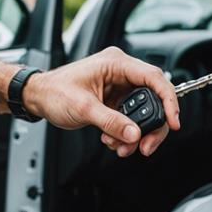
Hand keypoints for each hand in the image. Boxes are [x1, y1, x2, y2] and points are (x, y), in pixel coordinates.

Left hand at [23, 47, 179, 156]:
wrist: (38, 97)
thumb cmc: (54, 92)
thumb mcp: (84, 108)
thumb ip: (111, 121)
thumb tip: (135, 134)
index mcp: (116, 63)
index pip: (154, 78)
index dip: (169, 100)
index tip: (173, 121)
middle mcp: (121, 73)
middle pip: (153, 99)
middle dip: (150, 126)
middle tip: (145, 146)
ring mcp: (119, 87)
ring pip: (143, 112)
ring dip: (135, 134)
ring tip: (121, 147)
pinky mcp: (114, 101)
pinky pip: (130, 119)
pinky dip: (125, 133)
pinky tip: (112, 140)